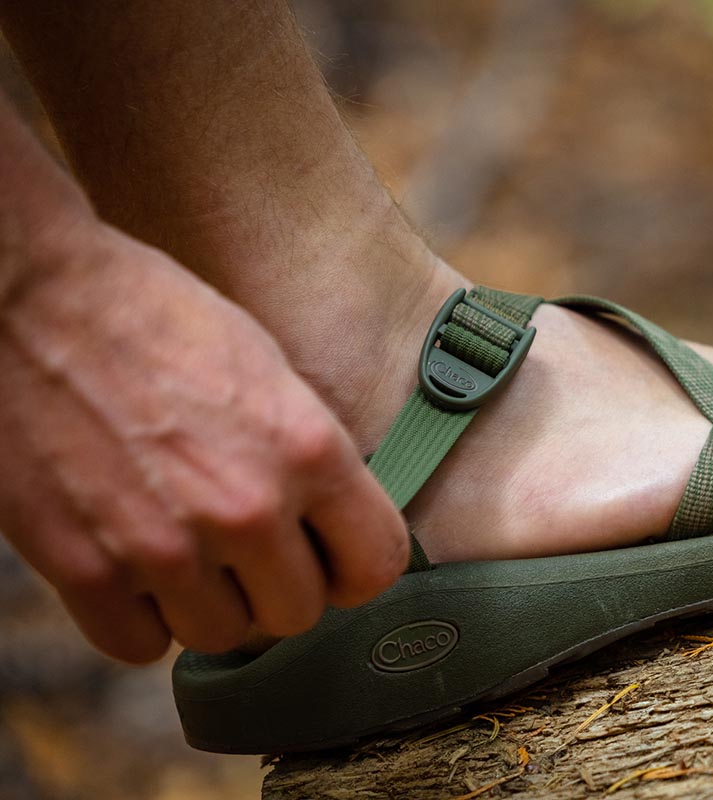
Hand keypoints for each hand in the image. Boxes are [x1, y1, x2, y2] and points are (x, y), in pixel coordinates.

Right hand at [0, 221, 408, 662]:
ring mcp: (164, 546)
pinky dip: (140, 618)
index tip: (330, 555)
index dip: (354, 566)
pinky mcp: (83, 568)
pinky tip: (135, 568)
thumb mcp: (269, 370)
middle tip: (248, 550)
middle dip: (278, 586)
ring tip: (188, 552)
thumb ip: (309, 458)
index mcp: (308, 449)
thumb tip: (330, 526)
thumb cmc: (159, 316)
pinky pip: (139, 645)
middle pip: (297, 614)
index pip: (375, 564)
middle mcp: (247, 508)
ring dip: (211, 605)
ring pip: (222, 637)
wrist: (32, 295)